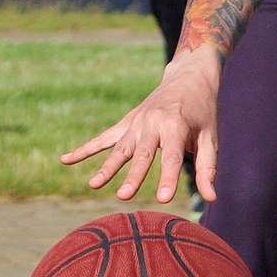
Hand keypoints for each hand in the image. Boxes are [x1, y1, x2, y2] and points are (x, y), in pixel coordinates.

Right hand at [62, 46, 222, 202]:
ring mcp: (136, 122)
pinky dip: (84, 149)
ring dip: (107, 167)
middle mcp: (152, 122)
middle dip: (132, 176)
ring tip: (94, 185)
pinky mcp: (126, 123)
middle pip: (141, 154)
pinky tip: (65, 160)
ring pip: (119, 148)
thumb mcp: (210, 138)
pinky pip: (103, 138)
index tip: (163, 199)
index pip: (170, 156)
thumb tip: (211, 199)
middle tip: (124, 197)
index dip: (167, 178)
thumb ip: (207, 168)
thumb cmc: (202, 111)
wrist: (187, 77)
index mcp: (175, 124)